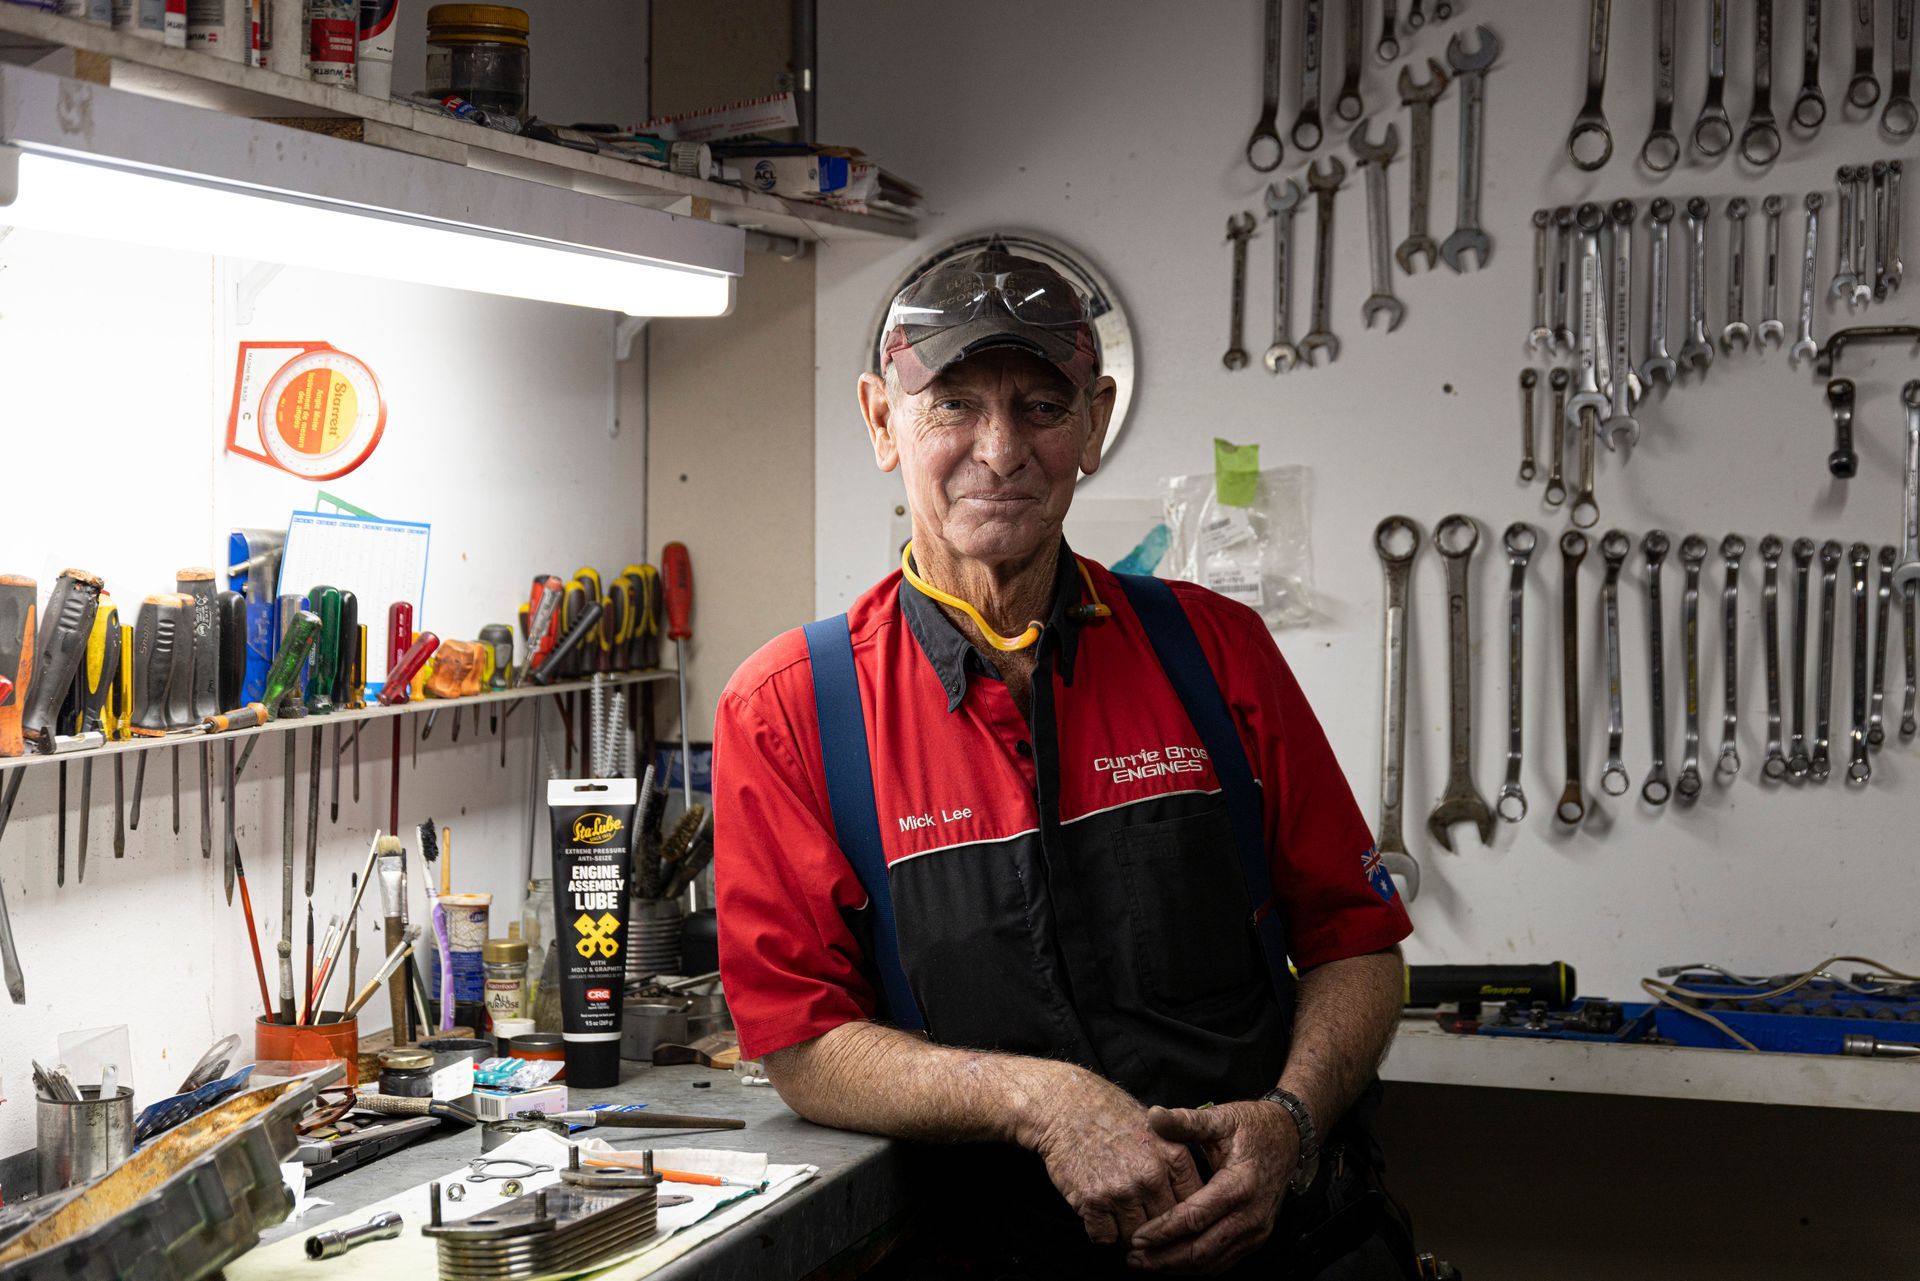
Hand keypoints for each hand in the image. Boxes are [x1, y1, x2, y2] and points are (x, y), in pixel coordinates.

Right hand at [1026, 1068, 1204, 1248]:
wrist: (1066, 1106)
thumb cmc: (1111, 1114)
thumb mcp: (1156, 1128)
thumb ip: (1176, 1163)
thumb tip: (1195, 1200)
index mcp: (1173, 1156)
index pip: (1193, 1206)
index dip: (1184, 1219)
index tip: (1174, 1223)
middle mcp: (1151, 1176)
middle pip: (1165, 1226)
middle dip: (1155, 1231)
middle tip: (1145, 1228)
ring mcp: (1122, 1190)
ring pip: (1135, 1237)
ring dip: (1126, 1233)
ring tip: (1119, 1218)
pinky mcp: (1092, 1201)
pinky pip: (1104, 1238)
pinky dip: (1101, 1232)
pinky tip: (1098, 1214)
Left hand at [1126, 1101, 1297, 1273]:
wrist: (1290, 1138)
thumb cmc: (1253, 1127)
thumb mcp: (1221, 1118)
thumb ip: (1186, 1121)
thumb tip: (1154, 1116)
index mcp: (1240, 1184)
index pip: (1195, 1217)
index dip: (1164, 1230)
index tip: (1137, 1237)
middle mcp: (1251, 1214)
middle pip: (1202, 1249)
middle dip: (1165, 1258)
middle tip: (1134, 1257)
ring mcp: (1256, 1230)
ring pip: (1213, 1262)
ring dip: (1178, 1267)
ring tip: (1146, 1262)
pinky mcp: (1256, 1237)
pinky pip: (1224, 1260)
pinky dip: (1197, 1265)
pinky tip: (1174, 1261)